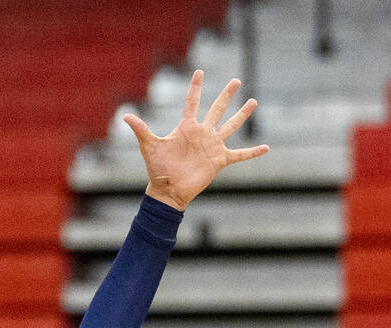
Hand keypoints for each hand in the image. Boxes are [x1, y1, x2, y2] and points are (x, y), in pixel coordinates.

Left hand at [123, 70, 268, 210]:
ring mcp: (212, 146)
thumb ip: (140, 129)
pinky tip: (266, 148)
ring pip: (230, 126)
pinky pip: (240, 155)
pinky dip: (252, 153)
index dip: (196, 87)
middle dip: (226, 95)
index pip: (192, 102)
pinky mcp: (219, 161)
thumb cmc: (157, 170)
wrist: (168, 191)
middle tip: (236, 81)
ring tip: (253, 102)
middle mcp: (202, 134)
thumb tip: (124, 116)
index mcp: (187, 127)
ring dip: (242, 115)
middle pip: (217, 109)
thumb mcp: (149, 147)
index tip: (199, 71)